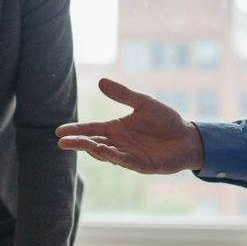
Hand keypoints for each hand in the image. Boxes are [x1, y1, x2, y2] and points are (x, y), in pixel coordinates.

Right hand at [55, 78, 204, 173]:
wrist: (188, 137)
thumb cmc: (166, 120)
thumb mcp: (143, 103)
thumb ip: (123, 94)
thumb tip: (101, 81)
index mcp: (116, 129)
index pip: (90, 129)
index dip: (75, 130)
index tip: (58, 131)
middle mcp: (118, 143)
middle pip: (92, 143)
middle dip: (77, 143)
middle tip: (61, 141)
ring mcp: (127, 155)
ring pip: (104, 154)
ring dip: (91, 149)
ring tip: (79, 144)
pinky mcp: (139, 164)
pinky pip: (121, 160)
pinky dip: (111, 156)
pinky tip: (101, 150)